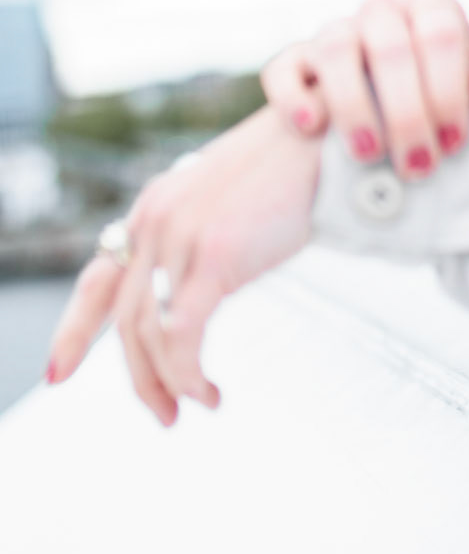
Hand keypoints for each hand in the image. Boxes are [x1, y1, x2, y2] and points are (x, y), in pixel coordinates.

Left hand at [47, 106, 320, 426]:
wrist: (325, 140)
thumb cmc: (291, 171)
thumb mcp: (225, 203)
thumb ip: (197, 239)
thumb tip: (193, 289)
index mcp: (155, 206)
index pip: (98, 280)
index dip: (74, 331)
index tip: (58, 372)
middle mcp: (156, 218)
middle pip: (127, 320)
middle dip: (140, 378)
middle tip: (164, 413)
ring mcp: (179, 234)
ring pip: (150, 333)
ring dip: (168, 383)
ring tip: (198, 402)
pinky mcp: (212, 253)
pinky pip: (181, 332)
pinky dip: (187, 373)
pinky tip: (207, 390)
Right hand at [261, 0, 468, 176]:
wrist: (361, 158)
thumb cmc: (431, 123)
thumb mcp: (468, 111)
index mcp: (434, 13)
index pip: (443, 29)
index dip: (450, 88)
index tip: (453, 143)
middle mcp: (385, 13)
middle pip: (392, 44)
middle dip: (407, 111)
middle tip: (418, 167)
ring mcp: (334, 32)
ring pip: (337, 47)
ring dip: (354, 104)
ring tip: (368, 154)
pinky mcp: (293, 64)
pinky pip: (287, 68)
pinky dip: (297, 97)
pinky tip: (312, 128)